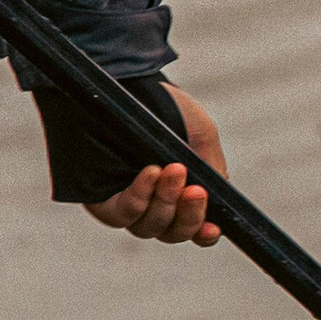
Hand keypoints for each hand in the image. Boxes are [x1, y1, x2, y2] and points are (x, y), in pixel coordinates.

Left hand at [84, 85, 225, 246]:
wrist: (133, 84)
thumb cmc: (166, 109)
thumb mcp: (201, 138)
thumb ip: (212, 172)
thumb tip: (220, 205)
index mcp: (179, 197)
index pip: (191, 230)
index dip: (203, 234)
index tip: (213, 228)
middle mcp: (151, 205)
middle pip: (171, 232)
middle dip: (188, 215)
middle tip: (197, 190)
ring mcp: (125, 203)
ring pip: (148, 227)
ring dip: (166, 202)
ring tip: (173, 170)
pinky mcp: (100, 198)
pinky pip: (121, 213)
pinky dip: (140, 197)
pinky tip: (151, 173)